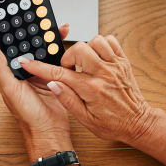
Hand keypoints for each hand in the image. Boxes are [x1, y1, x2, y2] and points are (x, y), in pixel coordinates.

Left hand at [0, 24, 72, 155]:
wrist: (50, 131)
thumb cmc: (28, 115)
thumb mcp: (10, 89)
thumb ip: (0, 68)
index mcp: (11, 73)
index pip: (12, 48)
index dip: (17, 34)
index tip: (22, 20)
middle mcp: (25, 73)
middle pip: (31, 47)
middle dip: (38, 34)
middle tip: (45, 21)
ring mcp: (40, 75)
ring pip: (45, 52)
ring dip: (51, 41)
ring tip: (58, 29)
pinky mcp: (54, 79)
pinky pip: (58, 62)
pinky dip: (62, 53)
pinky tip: (65, 45)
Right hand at [17, 35, 155, 144]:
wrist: (138, 123)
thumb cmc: (112, 124)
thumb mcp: (85, 120)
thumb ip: (67, 100)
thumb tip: (52, 84)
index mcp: (91, 89)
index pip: (59, 73)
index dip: (39, 67)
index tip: (27, 62)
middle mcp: (104, 74)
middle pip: (78, 49)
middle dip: (68, 56)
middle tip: (70, 69)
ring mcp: (115, 66)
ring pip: (95, 40)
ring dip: (85, 48)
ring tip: (84, 63)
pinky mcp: (123, 62)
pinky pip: (110, 41)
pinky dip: (101, 44)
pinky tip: (97, 57)